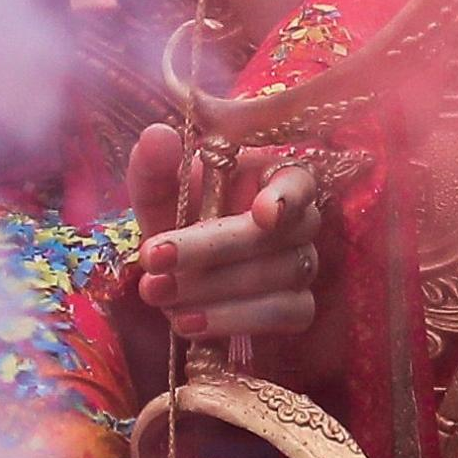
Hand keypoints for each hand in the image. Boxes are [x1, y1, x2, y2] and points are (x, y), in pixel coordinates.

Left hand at [126, 123, 327, 340]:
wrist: (178, 273)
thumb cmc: (177, 216)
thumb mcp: (157, 190)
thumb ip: (154, 163)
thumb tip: (158, 135)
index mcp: (271, 177)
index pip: (299, 180)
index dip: (286, 196)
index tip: (262, 213)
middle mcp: (298, 220)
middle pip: (278, 235)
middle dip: (212, 248)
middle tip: (155, 256)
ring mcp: (302, 265)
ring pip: (277, 277)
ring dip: (212, 288)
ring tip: (156, 291)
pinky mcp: (297, 307)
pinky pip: (284, 315)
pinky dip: (233, 320)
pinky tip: (187, 322)